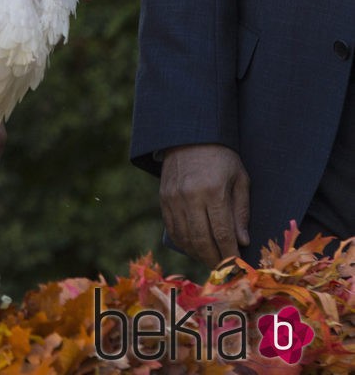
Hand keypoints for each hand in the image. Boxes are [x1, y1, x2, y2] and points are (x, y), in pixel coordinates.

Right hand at [160, 143, 249, 266]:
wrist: (190, 134)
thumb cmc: (221, 157)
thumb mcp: (240, 179)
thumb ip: (241, 211)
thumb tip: (242, 241)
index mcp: (213, 191)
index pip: (222, 234)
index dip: (230, 255)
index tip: (238, 267)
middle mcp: (190, 196)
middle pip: (202, 241)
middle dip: (215, 261)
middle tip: (225, 271)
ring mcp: (174, 198)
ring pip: (185, 238)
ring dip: (199, 255)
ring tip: (211, 261)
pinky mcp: (164, 198)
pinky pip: (172, 229)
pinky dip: (183, 243)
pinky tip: (194, 248)